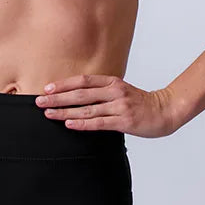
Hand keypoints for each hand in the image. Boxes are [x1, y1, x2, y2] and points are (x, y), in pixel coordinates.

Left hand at [34, 75, 182, 137]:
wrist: (165, 111)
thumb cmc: (140, 104)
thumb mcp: (121, 92)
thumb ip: (102, 93)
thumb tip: (79, 98)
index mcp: (112, 82)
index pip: (83, 81)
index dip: (64, 84)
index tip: (47, 88)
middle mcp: (114, 92)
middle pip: (80, 94)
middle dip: (58, 98)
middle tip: (39, 102)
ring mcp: (119, 106)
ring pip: (86, 109)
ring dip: (65, 111)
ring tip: (48, 114)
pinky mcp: (124, 121)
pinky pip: (98, 123)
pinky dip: (82, 123)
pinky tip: (68, 123)